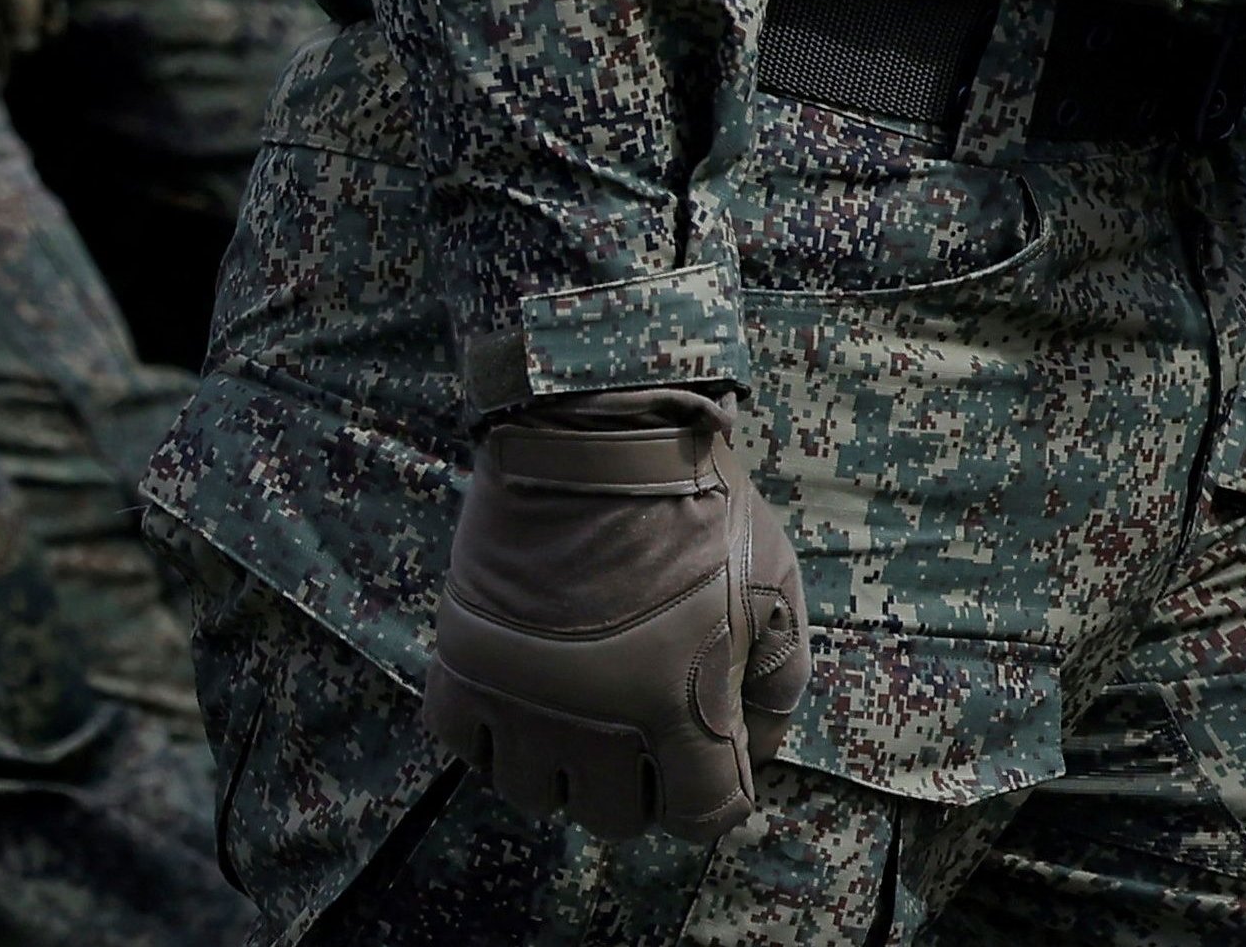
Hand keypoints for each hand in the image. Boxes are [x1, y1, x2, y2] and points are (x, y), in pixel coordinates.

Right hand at [417, 388, 804, 838]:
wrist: (595, 426)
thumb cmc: (698, 503)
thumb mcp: (774, 587)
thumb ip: (780, 682)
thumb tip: (759, 746)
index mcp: (678, 708)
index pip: (701, 817)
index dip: (713, 793)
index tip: (709, 757)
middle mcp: (594, 724)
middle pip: (614, 819)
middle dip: (639, 785)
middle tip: (643, 729)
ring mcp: (521, 697)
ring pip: (536, 794)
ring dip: (562, 768)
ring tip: (577, 715)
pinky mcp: (464, 660)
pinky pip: (465, 745)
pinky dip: (490, 735)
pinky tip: (521, 695)